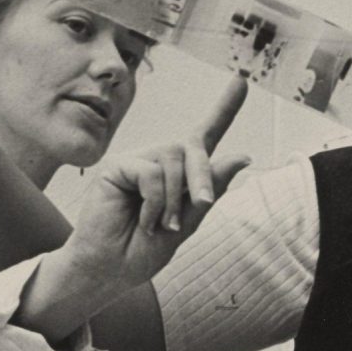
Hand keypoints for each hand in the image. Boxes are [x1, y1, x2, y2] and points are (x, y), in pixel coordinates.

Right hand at [64, 76, 251, 287]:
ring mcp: (136, 161)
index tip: (242, 79)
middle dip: (203, 176)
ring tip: (160, 224)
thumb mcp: (188, 224)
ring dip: (174, 199)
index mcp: (179, 174)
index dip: (224, 108)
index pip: (204, 135)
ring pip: (173, 159)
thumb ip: (210, 190)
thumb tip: (242, 156)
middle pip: (192, 148)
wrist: (109, 270)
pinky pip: (151, 173)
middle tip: (201, 203)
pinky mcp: (117, 166)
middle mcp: (158, 160)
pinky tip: (142, 219)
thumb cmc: (143, 250)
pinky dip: (154, 201)